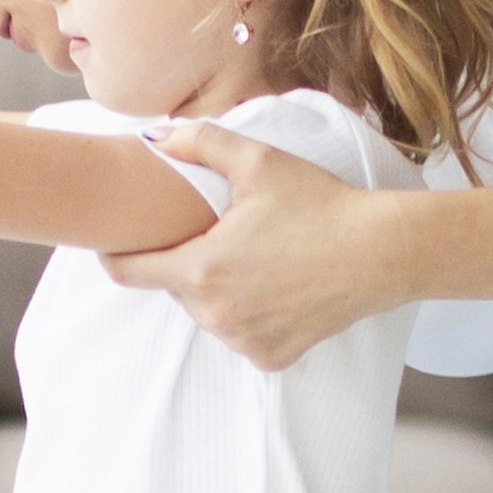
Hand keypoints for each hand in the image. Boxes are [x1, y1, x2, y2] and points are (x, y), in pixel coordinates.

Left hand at [102, 121, 406, 368]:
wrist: (380, 252)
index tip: (112, 243)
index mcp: (201, 269)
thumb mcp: (258, 161)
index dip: (115, 255)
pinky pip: (244, 335)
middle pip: (177, 288)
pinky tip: (280, 289)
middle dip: (190, 263)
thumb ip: (199, 143)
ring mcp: (243, 340)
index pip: (130, 272)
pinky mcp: (271, 357)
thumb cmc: (319, 204)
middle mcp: (215, 314)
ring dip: (220, 291)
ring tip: (260, 260)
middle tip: (225, 236)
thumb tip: (155, 136)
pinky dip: (252, 316)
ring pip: (210, 314)